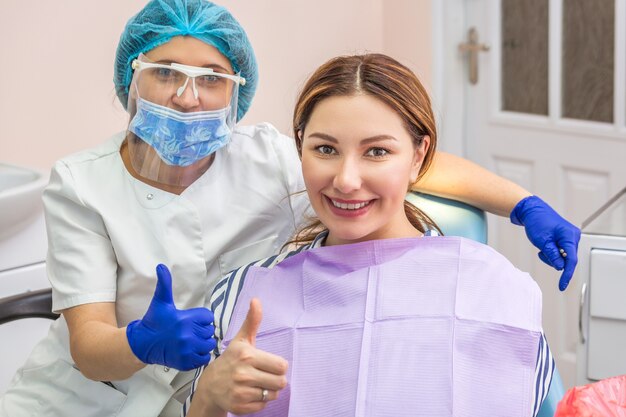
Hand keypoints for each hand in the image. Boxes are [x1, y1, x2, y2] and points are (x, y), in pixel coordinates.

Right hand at [126, 264, 216, 369]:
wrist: (142, 344)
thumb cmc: (154, 321)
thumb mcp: (160, 301)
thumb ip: (164, 284)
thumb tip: (161, 266)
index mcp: (184, 319)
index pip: (208, 317)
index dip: (202, 318)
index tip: (193, 320)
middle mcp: (187, 335)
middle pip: (209, 331)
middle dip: (202, 330)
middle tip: (191, 330)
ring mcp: (187, 350)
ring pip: (208, 345)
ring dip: (203, 343)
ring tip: (192, 340)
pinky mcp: (186, 362)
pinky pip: (204, 358)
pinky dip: (200, 355)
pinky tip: (191, 350)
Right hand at [198, 298, 287, 414]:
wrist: (210, 385)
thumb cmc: (231, 360)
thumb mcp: (242, 340)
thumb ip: (252, 321)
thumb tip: (256, 300)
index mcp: (247, 355)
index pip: (282, 366)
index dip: (278, 366)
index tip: (268, 364)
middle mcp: (244, 374)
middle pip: (280, 382)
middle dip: (275, 379)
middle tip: (265, 375)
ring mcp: (241, 392)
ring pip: (273, 394)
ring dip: (268, 390)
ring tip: (257, 384)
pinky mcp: (240, 407)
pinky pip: (263, 406)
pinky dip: (259, 401)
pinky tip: (249, 393)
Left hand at [510, 196, 580, 290]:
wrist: (533, 211)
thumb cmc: (537, 223)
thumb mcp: (542, 241)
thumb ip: (552, 255)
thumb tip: (561, 268)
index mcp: (569, 236)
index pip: (571, 260)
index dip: (566, 274)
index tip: (562, 286)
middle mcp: (574, 237)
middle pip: (567, 259)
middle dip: (553, 260)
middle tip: (541, 252)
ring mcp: (571, 237)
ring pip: (564, 257)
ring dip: (552, 257)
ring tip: (542, 247)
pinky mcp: (567, 239)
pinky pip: (562, 252)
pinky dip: (553, 253)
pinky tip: (545, 246)